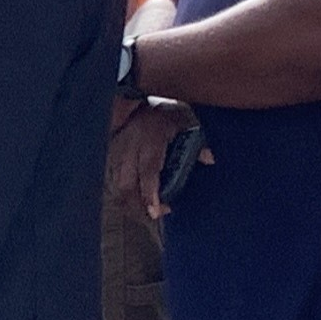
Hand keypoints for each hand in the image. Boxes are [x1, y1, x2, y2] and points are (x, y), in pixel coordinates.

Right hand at [107, 99, 201, 217]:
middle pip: (127, 187)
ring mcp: (117, 157)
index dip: (150, 194)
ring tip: (147, 210)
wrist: (131, 105)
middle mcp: (130, 152)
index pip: (147, 173)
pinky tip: (136, 200)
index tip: (156, 211)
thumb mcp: (182, 122)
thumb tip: (210, 159)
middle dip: (138, 206)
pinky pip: (114, 184)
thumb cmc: (158, 116)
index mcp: (149, 143)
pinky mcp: (110, 161)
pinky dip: (125, 195)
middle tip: (154, 214)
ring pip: (118, 188)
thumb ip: (195, 142)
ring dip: (131, 203)